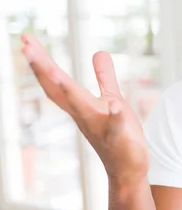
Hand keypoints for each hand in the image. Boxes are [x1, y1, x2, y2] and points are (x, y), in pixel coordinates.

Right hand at [21, 34, 148, 184]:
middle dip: (44, 69)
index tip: (26, 39)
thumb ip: (104, 77)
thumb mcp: (111, 99)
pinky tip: (117, 107)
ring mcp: (100, 127)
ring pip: (81, 107)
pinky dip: (115, 117)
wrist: (127, 170)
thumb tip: (98, 52)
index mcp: (81, 105)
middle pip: (60, 90)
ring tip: (53, 70)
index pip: (56, 80)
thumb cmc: (117, 135)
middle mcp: (84, 115)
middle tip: (26, 47)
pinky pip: (116, 127)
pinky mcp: (120, 138)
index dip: (41, 61)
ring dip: (68, 90)